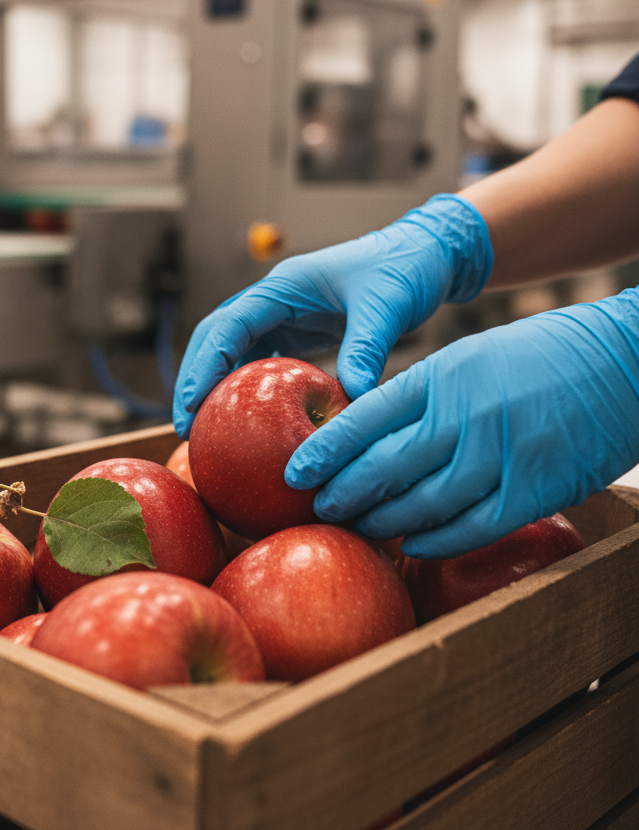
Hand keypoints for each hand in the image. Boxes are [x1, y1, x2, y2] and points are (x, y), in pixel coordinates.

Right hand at [173, 195, 491, 436]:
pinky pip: (260, 360)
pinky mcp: (298, 331)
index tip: (190, 404)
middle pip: (216, 337)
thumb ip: (365, 350)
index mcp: (284, 286)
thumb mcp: (386, 309)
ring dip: (215, 385)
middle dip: (195, 379)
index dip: (203, 365)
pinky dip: (246, 387)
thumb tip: (351, 400)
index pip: (227, 325)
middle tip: (185, 425)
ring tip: (206, 428)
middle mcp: (274, 300)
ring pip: (232, 350)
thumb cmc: (404, 268)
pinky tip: (245, 418)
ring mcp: (284, 315)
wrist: (426, 254)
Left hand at [286, 289, 638, 558]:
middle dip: (344, 493)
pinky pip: (473, 525)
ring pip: (424, 503)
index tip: (295, 471)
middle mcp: (462, 416)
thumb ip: (423, 395)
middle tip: (318, 508)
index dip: (326, 450)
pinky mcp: (535, 489)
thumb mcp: (469, 358)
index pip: (365, 418)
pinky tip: (414, 546)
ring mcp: (499, 455)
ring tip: (359, 529)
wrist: (622, 357)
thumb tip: (372, 435)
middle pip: (385, 466)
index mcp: (440, 376)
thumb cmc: (540, 353)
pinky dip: (438, 541)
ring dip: (385, 523)